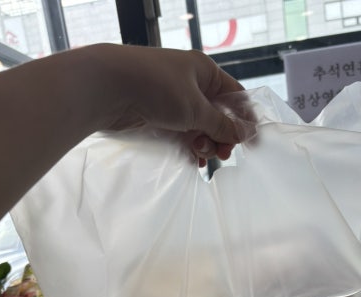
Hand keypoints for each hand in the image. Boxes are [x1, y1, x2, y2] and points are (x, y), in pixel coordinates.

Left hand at [97, 45, 254, 164]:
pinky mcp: (158, 117)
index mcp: (204, 72)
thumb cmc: (156, 88)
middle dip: (222, 137)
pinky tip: (191, 160)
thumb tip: (243, 134)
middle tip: (222, 155)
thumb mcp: (196, 108)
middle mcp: (191, 85)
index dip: (245, 119)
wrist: (108, 89)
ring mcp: (174, 102)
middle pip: (218, 116)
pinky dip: (189, 147)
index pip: (234, 96)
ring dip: (204, 144)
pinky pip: (182, 135)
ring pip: (200, 128)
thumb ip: (221, 125)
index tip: (252, 143)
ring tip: (200, 155)